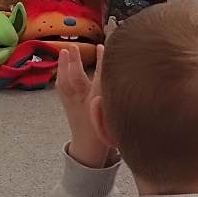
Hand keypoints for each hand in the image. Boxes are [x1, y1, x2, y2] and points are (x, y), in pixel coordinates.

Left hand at [56, 45, 114, 166]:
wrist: (88, 148)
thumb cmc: (107, 133)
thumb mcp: (117, 116)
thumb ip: (122, 98)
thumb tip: (136, 78)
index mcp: (99, 105)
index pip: (100, 79)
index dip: (101, 62)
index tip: (102, 47)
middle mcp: (84, 103)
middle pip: (77, 80)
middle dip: (75, 63)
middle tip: (74, 48)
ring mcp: (72, 104)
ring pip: (65, 82)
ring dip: (64, 66)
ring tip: (65, 51)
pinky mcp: (66, 105)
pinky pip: (61, 88)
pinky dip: (61, 74)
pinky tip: (62, 64)